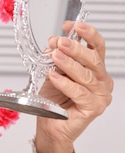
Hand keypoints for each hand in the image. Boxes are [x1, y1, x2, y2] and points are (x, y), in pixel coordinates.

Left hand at [34, 21, 112, 152]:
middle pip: (93, 59)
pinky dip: (65, 83)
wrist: (50, 127)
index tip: (70, 25)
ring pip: (86, 75)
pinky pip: (79, 92)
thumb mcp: (53, 73)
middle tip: (60, 42)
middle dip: (75, 48)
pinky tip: (54, 76)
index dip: (86, 33)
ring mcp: (100, 96)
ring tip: (54, 56)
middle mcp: (102, 81)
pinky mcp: (94, 108)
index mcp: (96, 69)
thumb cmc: (53, 102)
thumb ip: (56, 58)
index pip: (97, 47)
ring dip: (68, 63)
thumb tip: (53, 41)